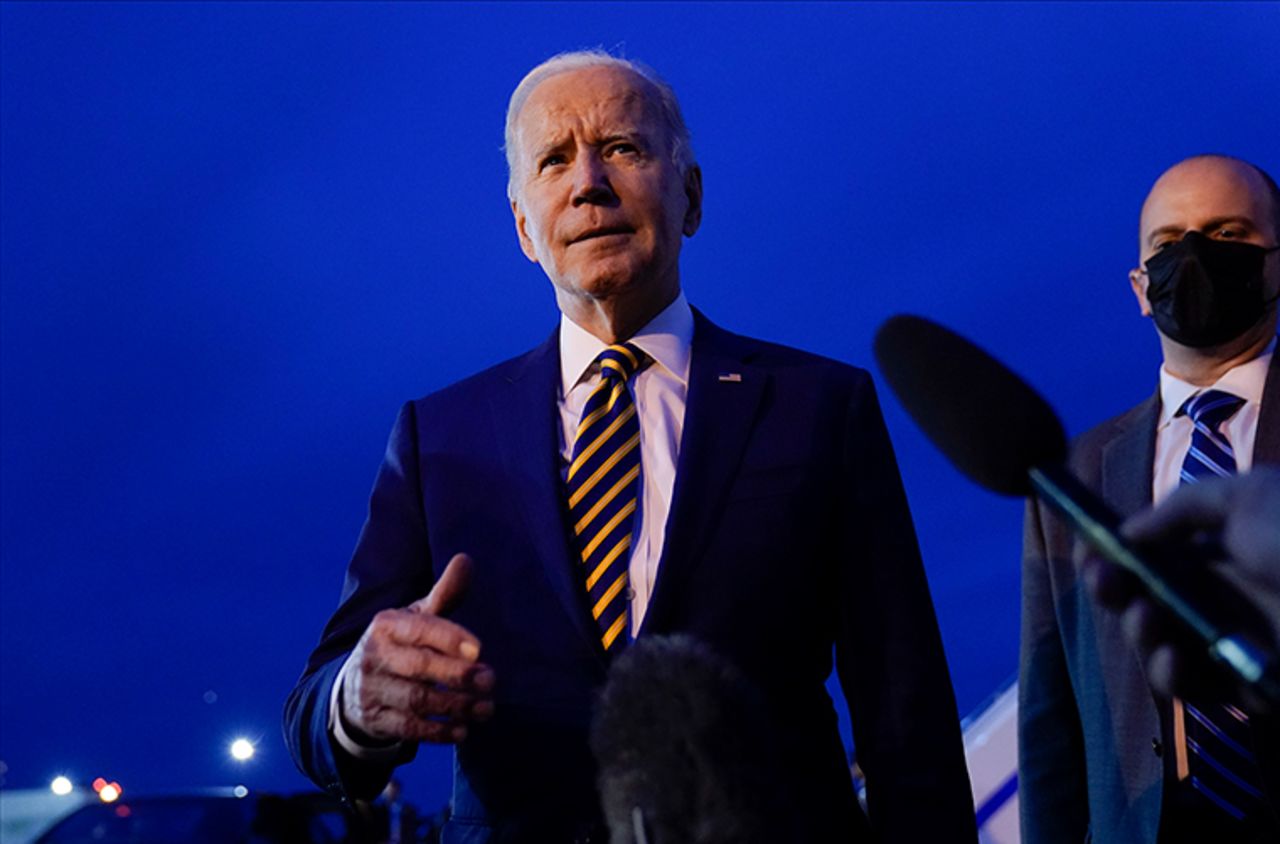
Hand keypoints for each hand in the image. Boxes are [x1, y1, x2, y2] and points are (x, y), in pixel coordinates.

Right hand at [341, 553, 494, 743]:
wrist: (355, 687)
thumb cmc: (401, 644)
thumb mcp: (417, 616)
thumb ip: (444, 593)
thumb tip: (466, 559)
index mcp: (386, 625)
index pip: (419, 629)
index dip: (449, 638)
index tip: (479, 649)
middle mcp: (374, 657)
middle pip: (418, 668)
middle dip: (457, 675)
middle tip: (491, 680)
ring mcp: (372, 691)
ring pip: (416, 701)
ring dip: (455, 707)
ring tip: (486, 707)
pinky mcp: (376, 720)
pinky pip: (408, 729)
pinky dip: (437, 732)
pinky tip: (462, 730)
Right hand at [1080, 468, 1279, 706]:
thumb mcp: (1247, 496)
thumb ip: (1181, 509)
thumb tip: (1127, 532)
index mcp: (1219, 550)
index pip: (1150, 554)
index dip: (1111, 552)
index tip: (1087, 548)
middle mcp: (1219, 595)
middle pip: (1141, 597)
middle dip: (1110, 588)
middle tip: (1101, 580)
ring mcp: (1229, 642)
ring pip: (1155, 644)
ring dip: (1135, 629)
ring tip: (1145, 616)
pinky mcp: (1243, 687)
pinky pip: (1189, 687)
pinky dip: (1168, 672)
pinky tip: (1171, 653)